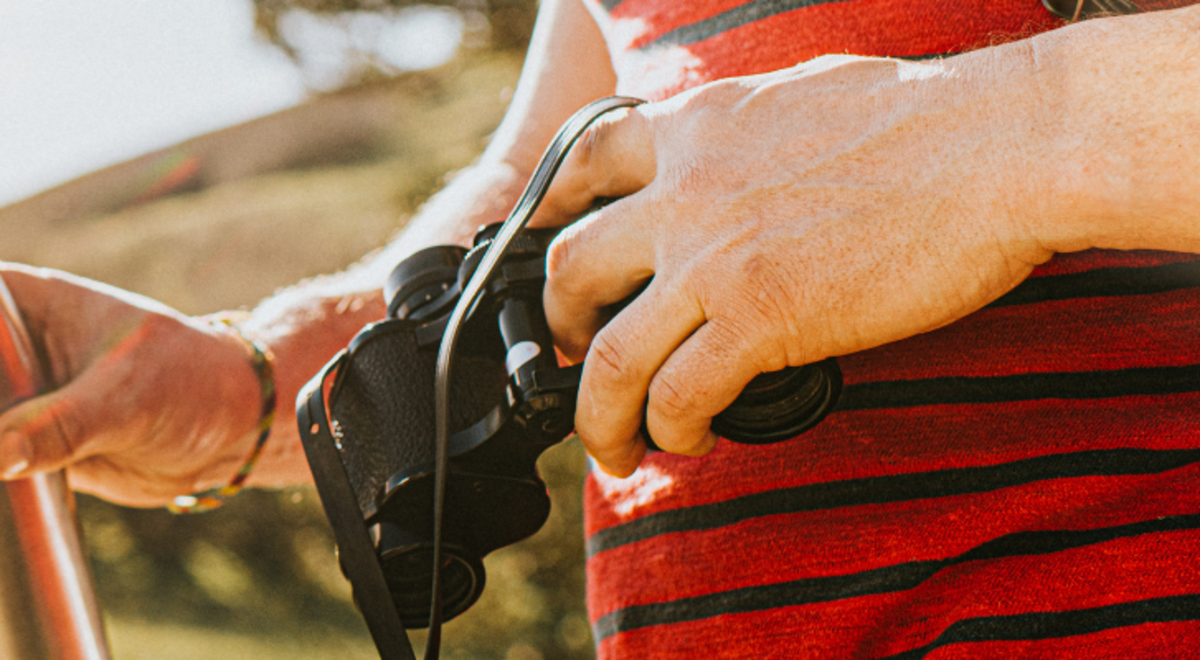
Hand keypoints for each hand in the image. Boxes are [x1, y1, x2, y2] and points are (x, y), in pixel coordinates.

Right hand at [0, 265, 261, 506]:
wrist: (230, 428)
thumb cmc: (192, 382)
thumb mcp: (128, 397)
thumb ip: (60, 424)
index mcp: (22, 303)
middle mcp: (7, 349)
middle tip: (6, 437)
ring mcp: (11, 399)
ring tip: (8, 468)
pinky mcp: (20, 446)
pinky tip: (5, 488)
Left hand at [536, 53, 1066, 475]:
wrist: (998, 148)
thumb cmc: (927, 119)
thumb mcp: (801, 93)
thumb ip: (745, 129)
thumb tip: (742, 162)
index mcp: (697, 126)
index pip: (582, 163)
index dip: (553, 219)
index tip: (564, 264)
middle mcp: (686, 189)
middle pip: (571, 268)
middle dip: (561, 325)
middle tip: (580, 357)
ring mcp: (715, 256)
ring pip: (610, 355)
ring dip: (600, 413)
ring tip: (617, 443)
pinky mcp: (761, 316)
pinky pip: (680, 394)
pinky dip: (673, 428)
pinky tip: (695, 437)